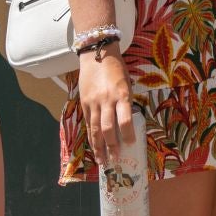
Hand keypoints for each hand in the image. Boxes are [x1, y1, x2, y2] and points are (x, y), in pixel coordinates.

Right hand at [77, 47, 134, 165]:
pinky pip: (88, 123)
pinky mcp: (84, 103)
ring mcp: (93, 102)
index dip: (127, 134)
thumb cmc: (116, 69)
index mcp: (122, 95)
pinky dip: (91, 136)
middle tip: (115, 160)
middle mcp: (107, 100)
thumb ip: (126, 103)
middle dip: (111, 146)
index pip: (124, 120)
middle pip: (107, 128)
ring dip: (98, 147)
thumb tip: (127, 123)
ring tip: (102, 160)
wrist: (96, 54)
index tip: (130, 144)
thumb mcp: (127, 84)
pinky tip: (94, 146)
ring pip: (95, 129)